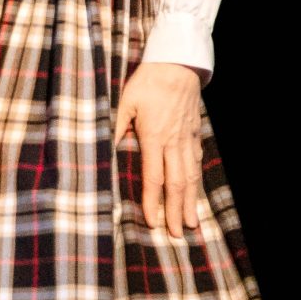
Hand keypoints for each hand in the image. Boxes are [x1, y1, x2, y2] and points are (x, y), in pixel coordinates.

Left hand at [114, 60, 205, 237]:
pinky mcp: (195, 134)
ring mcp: (187, 139)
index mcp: (154, 137)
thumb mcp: (124, 102)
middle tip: (176, 234)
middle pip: (176, 184)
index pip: (153, 177)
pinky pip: (196, 164)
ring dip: (191, 202)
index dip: (153, 202)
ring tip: (192, 224)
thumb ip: (115, 127)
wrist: (177, 65)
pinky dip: (197, 183)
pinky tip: (195, 195)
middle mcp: (174, 143)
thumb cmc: (147, 83)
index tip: (153, 222)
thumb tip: (104, 148)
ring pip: (190, 177)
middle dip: (176, 211)